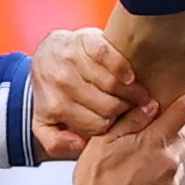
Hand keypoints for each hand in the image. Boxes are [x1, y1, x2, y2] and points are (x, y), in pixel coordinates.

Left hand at [30, 26, 149, 158]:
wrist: (48, 55)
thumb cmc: (55, 91)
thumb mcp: (46, 123)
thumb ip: (57, 142)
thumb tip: (80, 145)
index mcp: (54, 105)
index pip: (97, 126)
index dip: (112, 127)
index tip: (121, 124)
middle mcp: (60, 81)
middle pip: (109, 106)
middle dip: (124, 111)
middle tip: (131, 110)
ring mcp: (72, 58)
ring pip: (113, 84)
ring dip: (131, 93)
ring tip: (137, 97)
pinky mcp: (86, 39)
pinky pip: (111, 57)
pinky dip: (124, 69)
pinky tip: (130, 77)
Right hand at [66, 85, 184, 184]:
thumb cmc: (95, 178)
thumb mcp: (104, 141)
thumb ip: (131, 120)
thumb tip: (152, 103)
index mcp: (154, 142)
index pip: (184, 113)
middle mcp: (169, 163)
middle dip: (176, 131)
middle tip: (155, 132)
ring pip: (177, 162)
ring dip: (166, 157)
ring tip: (137, 164)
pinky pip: (170, 183)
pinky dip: (160, 178)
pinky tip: (137, 183)